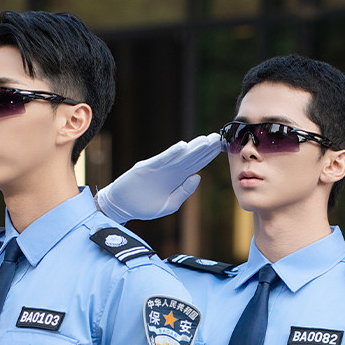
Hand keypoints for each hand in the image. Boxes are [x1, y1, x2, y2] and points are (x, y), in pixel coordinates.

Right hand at [96, 132, 221, 222]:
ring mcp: (160, 167)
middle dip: (205, 148)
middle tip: (219, 138)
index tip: (221, 147)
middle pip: (192, 156)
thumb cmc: (146, 206)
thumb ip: (184, 192)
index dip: (208, 156)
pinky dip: (172, 153)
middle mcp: (171, 170)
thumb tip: (198, 177)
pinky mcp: (147, 167)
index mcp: (178, 178)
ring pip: (180, 155)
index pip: (197, 164)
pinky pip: (162, 159)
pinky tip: (183, 147)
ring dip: (193, 147)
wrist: (123, 206)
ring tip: (207, 140)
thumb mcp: (170, 204)